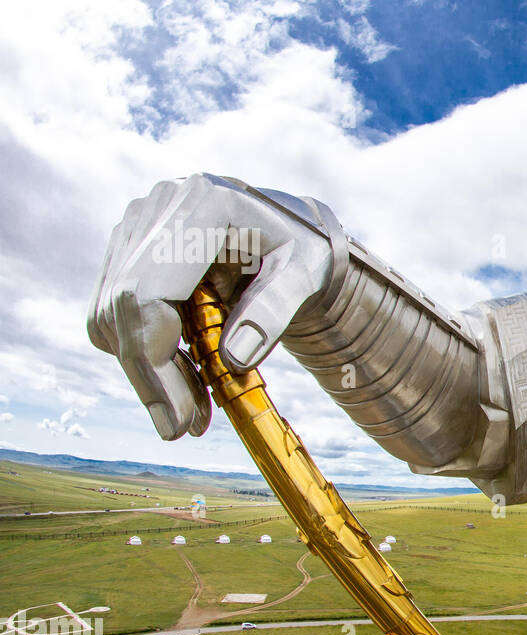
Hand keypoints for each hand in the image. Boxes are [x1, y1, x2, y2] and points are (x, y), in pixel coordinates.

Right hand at [87, 174, 334, 439]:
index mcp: (202, 205)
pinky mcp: (131, 246)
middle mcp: (159, 207)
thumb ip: (274, 312)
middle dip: (149, 377)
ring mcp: (139, 224)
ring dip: (148, 369)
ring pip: (111, 313)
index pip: (147, 292)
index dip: (153, 361)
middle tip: (182, 429)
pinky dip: (145, 351)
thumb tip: (233, 360)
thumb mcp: (307, 276)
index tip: (177, 419)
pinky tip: (187, 372)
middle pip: (122, 306)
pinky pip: (116, 310)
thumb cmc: (304, 250)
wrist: (291, 227)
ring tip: (197, 404)